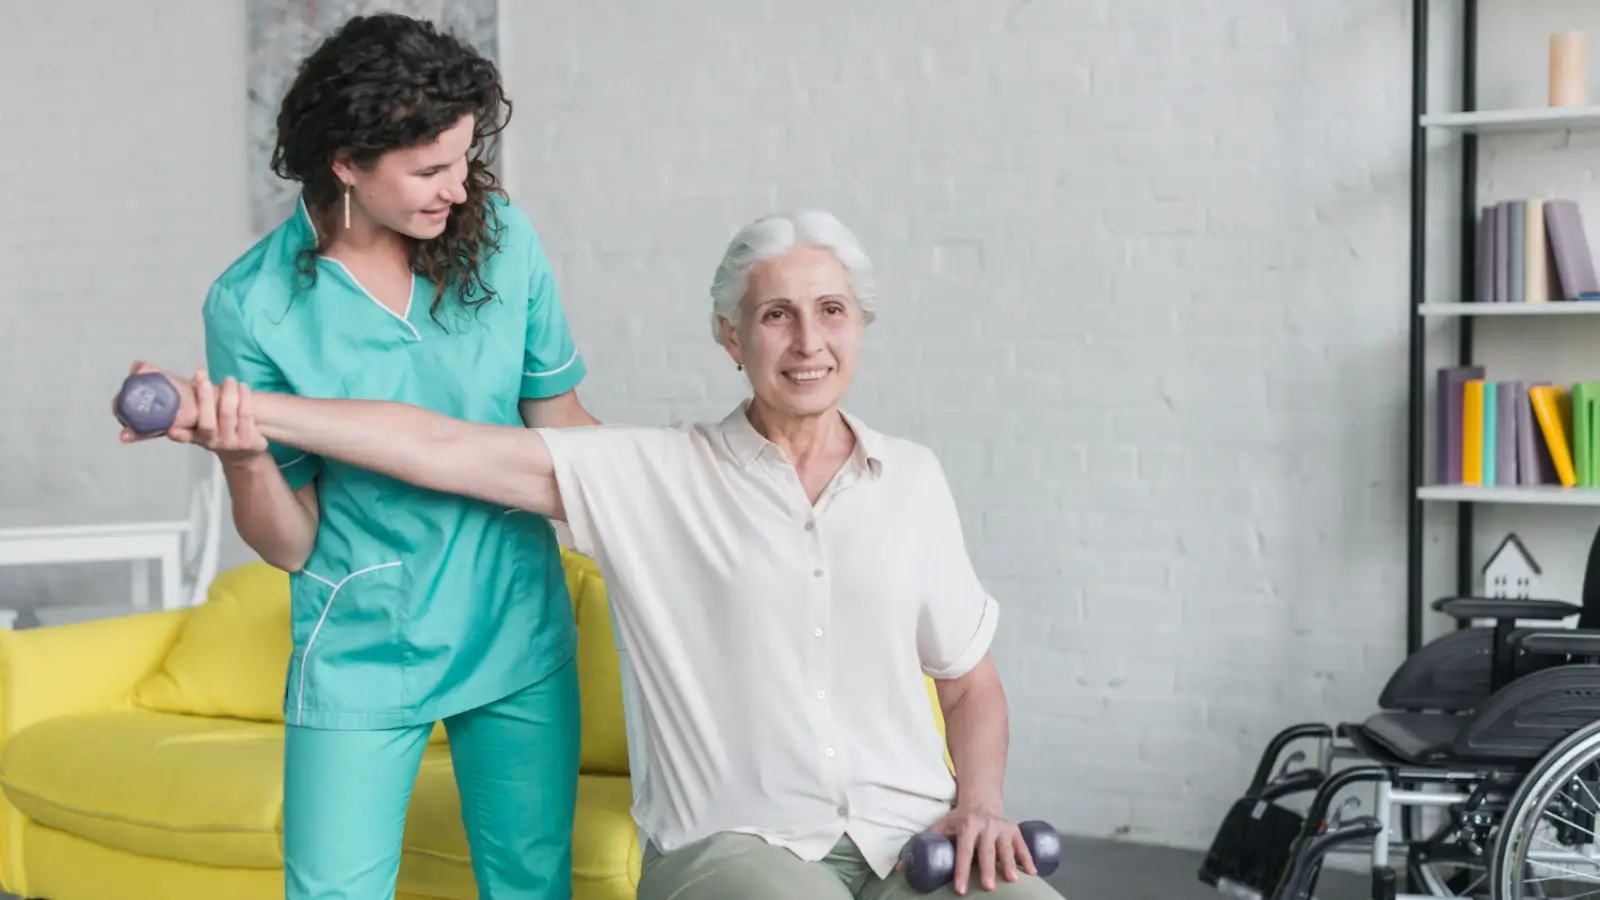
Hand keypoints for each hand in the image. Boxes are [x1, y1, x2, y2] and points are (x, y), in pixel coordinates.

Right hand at [115, 363, 267, 463]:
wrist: (243, 453)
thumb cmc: (214, 428)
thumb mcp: (194, 418)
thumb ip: (176, 399)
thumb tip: (141, 367)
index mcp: (194, 436)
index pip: (182, 435)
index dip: (176, 433)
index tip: (170, 427)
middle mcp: (210, 441)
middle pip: (207, 421)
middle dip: (204, 396)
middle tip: (201, 375)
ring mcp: (230, 442)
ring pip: (228, 414)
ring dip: (228, 392)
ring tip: (228, 379)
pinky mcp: (248, 440)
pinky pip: (246, 415)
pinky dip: (245, 397)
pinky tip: (242, 386)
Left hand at [928, 806, 1036, 893]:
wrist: (980, 802)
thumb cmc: (959, 820)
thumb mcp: (942, 826)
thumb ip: (927, 843)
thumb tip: (904, 866)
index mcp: (967, 826)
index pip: (964, 851)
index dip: (962, 870)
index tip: (961, 889)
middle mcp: (986, 825)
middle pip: (987, 851)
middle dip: (988, 869)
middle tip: (989, 887)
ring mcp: (1002, 827)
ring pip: (1006, 848)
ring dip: (1010, 864)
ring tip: (1012, 880)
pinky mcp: (1014, 830)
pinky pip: (1022, 845)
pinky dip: (1028, 858)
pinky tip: (1032, 872)